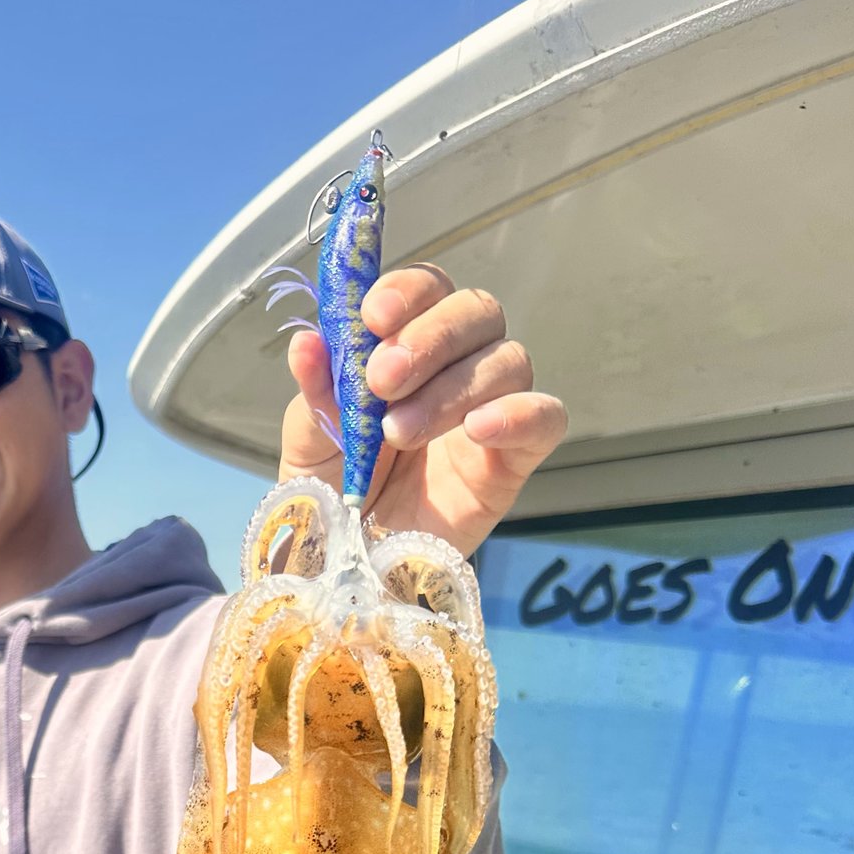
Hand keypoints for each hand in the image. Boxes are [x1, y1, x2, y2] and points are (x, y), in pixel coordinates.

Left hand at [277, 264, 568, 556]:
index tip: (373, 315)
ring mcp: (490, 412)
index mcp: (408, 346)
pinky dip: (519, 414)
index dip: (409, 291)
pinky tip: (477, 429)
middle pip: (478, 312)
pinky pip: (546, 419)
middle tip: (382, 380)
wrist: (352, 564)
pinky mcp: (511, 462)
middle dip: (430, 337)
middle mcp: (457, 368)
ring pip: (507, 362)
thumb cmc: (335, 490)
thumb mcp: (312, 441)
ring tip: (397, 434)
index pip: (429, 290)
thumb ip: (316, 392)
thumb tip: (307, 343)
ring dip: (451, 389)